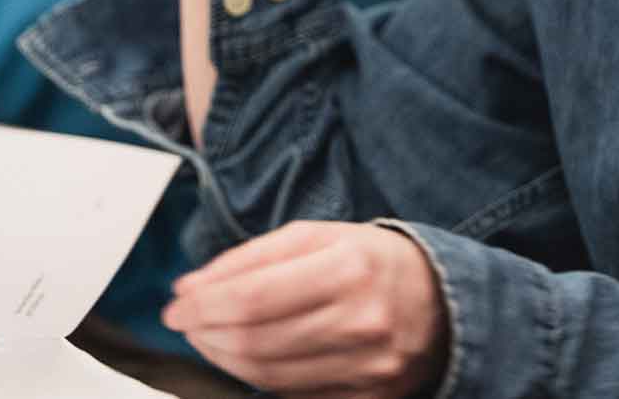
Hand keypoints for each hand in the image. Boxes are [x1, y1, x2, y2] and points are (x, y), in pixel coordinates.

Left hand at [163, 221, 447, 397]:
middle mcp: (360, 321)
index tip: (176, 303)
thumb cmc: (372, 261)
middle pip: (254, 340)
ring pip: (267, 375)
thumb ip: (252, 258)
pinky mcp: (367, 398)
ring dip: (222, 358)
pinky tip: (243, 358)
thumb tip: (190, 288)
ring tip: (208, 337)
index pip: (252, 296)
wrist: (442, 301)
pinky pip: (292, 396)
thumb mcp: (318, 236)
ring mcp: (366, 367)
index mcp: (348, 267)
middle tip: (185, 321)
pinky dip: (256, 379)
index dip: (202, 304)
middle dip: (205, 332)